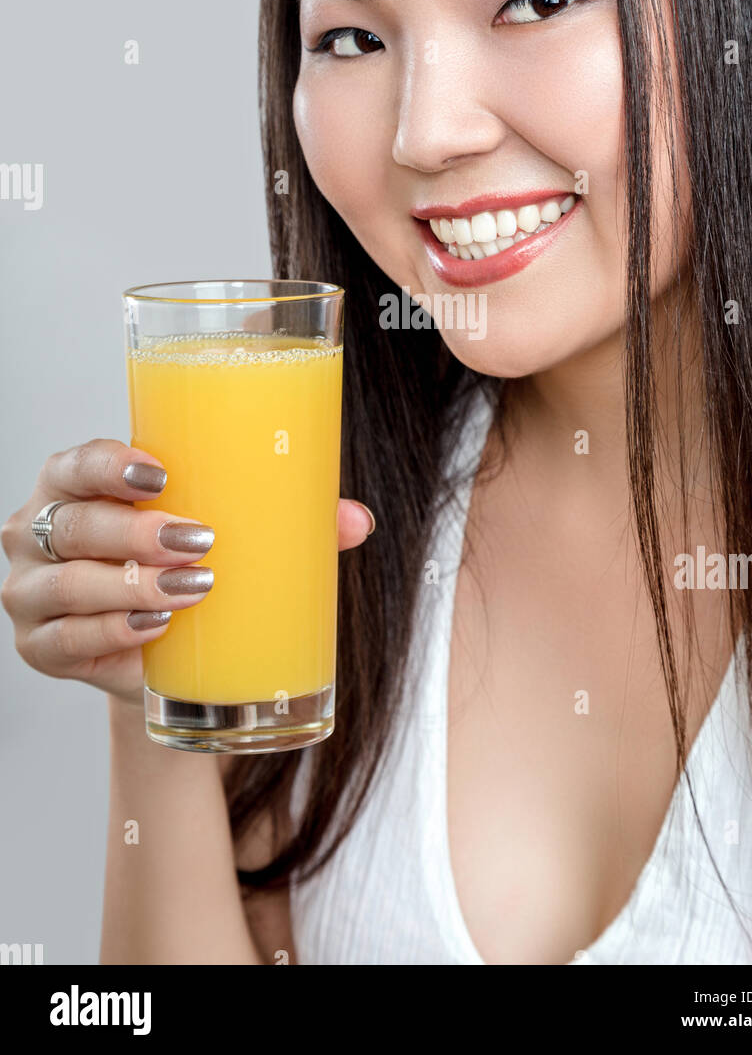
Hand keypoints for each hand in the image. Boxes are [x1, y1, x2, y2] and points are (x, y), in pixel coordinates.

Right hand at [1, 439, 374, 708]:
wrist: (168, 651)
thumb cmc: (185, 564)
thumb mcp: (228, 533)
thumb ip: (286, 518)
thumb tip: (356, 519)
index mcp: (75, 483)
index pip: (76, 463)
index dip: (109, 465)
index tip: (161, 475)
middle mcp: (39, 530)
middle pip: (73, 524)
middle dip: (135, 533)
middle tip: (199, 541)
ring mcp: (31, 591)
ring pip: (67, 584)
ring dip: (129, 586)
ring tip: (190, 588)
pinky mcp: (40, 646)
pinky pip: (64, 640)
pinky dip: (109, 633)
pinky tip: (152, 628)